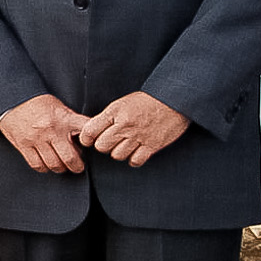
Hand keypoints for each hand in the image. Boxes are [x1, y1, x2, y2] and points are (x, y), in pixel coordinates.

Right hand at [0, 92, 88, 177]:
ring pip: (53, 164)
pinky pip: (37, 164)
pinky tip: (46, 164)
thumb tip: (83, 138)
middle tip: (78, 166)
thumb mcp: (60, 108)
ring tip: (61, 164)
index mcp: (63, 119)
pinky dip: (44, 168)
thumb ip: (72, 122)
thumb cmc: (38, 104)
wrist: (13, 100)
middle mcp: (51, 130)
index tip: (94, 146)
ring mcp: (36, 139)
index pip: (86, 131)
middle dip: (77, 166)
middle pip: (69, 158)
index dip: (93, 140)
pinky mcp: (24, 145)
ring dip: (60, 168)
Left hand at [76, 90, 191, 167]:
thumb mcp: (122, 103)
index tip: (90, 139)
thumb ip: (107, 117)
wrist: (174, 99)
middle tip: (111, 141)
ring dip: (119, 152)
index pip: (89, 131)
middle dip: (104, 146)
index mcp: (115, 112)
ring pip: (117, 155)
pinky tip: (136, 152)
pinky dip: (133, 159)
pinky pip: (135, 161)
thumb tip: (91, 132)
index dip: (86, 138)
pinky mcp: (152, 145)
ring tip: (125, 145)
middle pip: (102, 146)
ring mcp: (139, 136)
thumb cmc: (147, 100)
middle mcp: (125, 125)